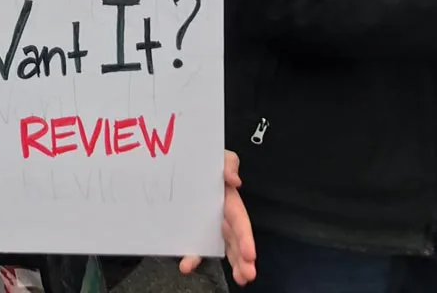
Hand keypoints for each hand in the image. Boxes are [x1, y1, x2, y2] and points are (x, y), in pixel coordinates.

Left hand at [178, 150, 256, 285]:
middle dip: (244, 259)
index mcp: (230, 201)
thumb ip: (229, 163)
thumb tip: (234, 180)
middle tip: (247, 275)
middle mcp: (222, 216)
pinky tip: (187, 265)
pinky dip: (193, 257)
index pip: (240, 222)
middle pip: (236, 241)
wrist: (185, 161)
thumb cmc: (207, 162)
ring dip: (230, 264)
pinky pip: (195, 245)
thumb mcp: (220, 156)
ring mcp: (209, 224)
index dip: (246, 239)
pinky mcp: (194, 229)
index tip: (251, 255)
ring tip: (236, 278)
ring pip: (222, 247)